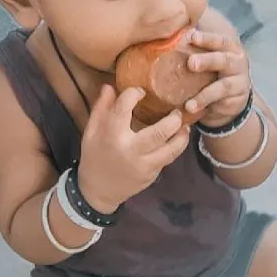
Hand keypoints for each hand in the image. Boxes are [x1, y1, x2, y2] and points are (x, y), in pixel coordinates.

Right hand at [78, 85, 189, 211]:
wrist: (98, 190)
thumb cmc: (94, 156)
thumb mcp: (91, 132)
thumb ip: (101, 108)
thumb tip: (110, 86)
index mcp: (112, 135)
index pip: (125, 108)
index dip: (134, 94)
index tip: (141, 91)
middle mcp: (130, 150)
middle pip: (160, 132)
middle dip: (173, 119)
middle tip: (177, 111)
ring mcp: (143, 165)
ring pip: (171, 149)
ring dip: (182, 135)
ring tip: (185, 125)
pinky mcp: (151, 175)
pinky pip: (168, 158)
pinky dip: (176, 147)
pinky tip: (179, 138)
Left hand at [184, 27, 250, 126]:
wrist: (231, 98)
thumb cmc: (213, 72)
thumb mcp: (208, 57)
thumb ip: (195, 47)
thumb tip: (167, 32)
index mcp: (229, 48)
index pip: (219, 40)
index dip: (207, 38)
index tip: (191, 37)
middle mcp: (237, 63)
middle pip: (223, 60)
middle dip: (207, 60)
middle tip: (191, 63)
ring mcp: (239, 82)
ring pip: (223, 86)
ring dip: (204, 94)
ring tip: (188, 103)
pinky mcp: (237, 100)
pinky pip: (220, 103)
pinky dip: (205, 105)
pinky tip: (191, 108)